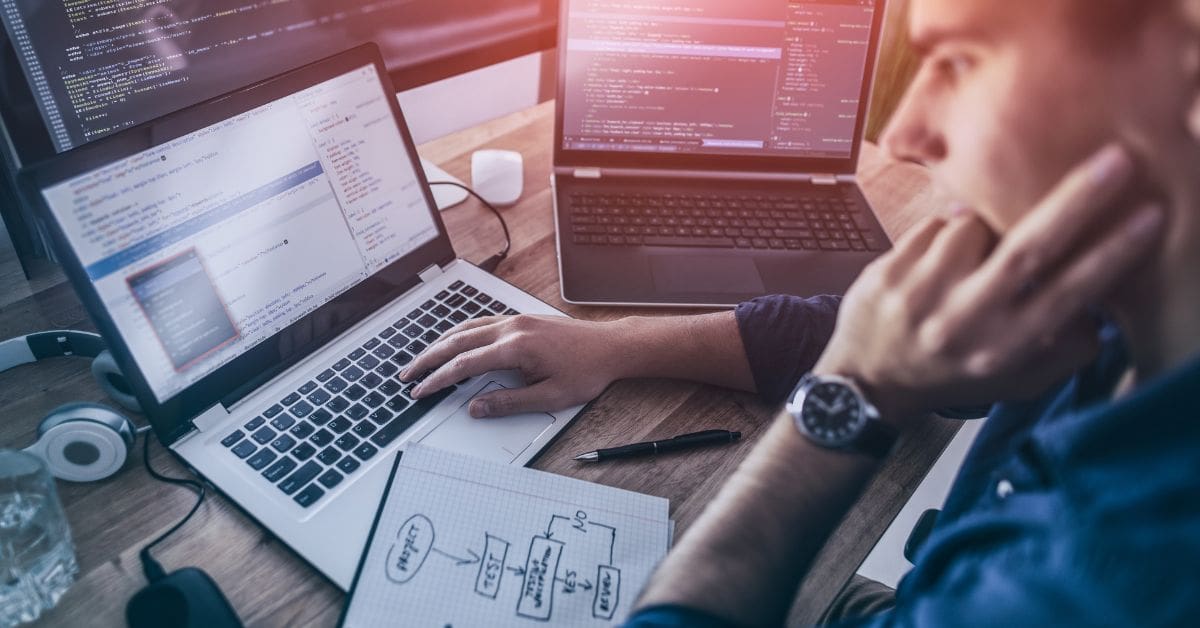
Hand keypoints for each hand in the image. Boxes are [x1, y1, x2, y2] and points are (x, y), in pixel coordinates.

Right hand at [400, 315, 626, 417]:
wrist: (611, 346)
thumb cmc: (586, 371)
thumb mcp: (549, 397)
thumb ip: (509, 403)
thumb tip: (475, 409)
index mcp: (516, 347)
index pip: (464, 364)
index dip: (438, 379)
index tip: (420, 391)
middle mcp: (511, 327)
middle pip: (457, 341)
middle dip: (429, 359)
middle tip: (407, 375)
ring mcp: (515, 320)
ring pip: (466, 327)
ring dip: (441, 343)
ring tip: (422, 359)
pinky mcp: (521, 319)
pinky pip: (481, 322)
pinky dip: (460, 333)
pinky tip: (453, 342)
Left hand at [815, 145, 1164, 423]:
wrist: (867, 379)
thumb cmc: (954, 374)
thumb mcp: (1015, 381)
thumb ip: (1064, 350)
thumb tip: (1102, 310)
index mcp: (1002, 348)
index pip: (1066, 296)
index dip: (1111, 255)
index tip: (1148, 216)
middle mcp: (963, 320)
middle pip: (1027, 250)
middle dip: (1076, 202)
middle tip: (1115, 161)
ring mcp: (921, 293)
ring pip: (973, 226)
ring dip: (984, 226)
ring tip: (975, 255)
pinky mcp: (888, 269)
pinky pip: (933, 225)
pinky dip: (946, 232)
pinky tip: (940, 260)